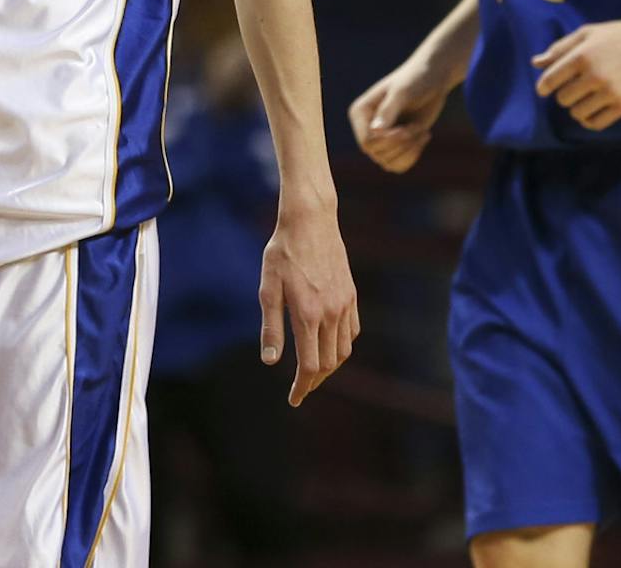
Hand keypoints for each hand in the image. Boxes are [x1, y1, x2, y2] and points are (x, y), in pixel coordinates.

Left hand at [258, 200, 357, 406]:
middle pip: (328, 364)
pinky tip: (329, 346)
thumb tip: (271, 362)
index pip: (309, 366)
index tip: (294, 400)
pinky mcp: (351, 295)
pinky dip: (342, 346)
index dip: (302, 387)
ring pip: (344, 351)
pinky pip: (352, 331)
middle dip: (314, 381)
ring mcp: (344, 304)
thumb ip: (271, 327)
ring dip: (330, 367)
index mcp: (308, 315)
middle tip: (301, 389)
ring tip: (314, 373)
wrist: (310, 220)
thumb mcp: (268, 288)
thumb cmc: (283, 252)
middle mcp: (331, 314)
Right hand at [348, 60, 451, 172]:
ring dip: (409, 150)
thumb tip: (376, 131)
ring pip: (388, 162)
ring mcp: (380, 138)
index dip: (388, 141)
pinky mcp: (395, 145)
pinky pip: (399, 166)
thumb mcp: (402, 93)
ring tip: (420, 131)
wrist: (433, 79)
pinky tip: (423, 136)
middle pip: (377, 153)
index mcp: (360, 113)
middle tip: (416, 126)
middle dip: (401, 144)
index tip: (407, 130)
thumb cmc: (415, 80)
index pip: (367, 141)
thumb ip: (388, 110)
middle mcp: (366, 127)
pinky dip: (413, 156)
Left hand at [532, 15, 620, 131]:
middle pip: (563, 99)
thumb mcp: (588, 33)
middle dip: (564, 95)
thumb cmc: (619, 35)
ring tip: (584, 98)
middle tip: (573, 88)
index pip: (550, 80)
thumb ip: (560, 48)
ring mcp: (611, 92)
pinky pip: (596, 123)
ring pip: (578, 113)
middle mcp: (595, 75)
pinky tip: (593, 110)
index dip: (543, 87)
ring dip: (577, 108)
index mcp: (582, 55)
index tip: (544, 90)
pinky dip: (589, 120)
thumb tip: (535, 63)